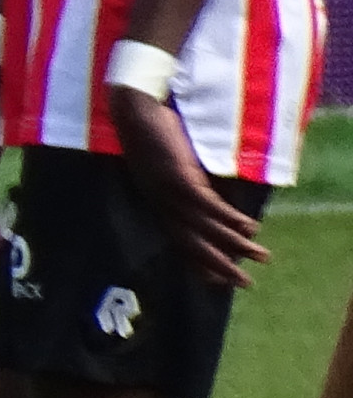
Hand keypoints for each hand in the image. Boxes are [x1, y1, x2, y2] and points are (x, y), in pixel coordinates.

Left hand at [110, 83, 267, 288]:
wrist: (135, 113)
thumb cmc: (153, 136)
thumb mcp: (172, 167)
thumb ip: (189, 184)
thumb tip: (209, 196)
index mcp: (159, 204)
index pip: (181, 241)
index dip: (199, 262)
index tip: (216, 281)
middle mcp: (163, 205)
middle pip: (194, 244)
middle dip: (220, 266)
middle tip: (243, 284)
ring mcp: (170, 194)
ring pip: (206, 228)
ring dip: (236, 244)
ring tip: (262, 256)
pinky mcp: (179, 178)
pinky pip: (208, 205)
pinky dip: (229, 218)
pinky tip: (249, 228)